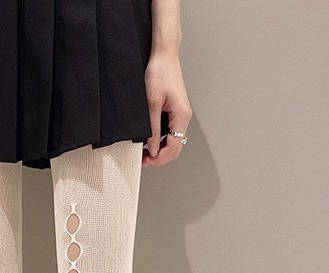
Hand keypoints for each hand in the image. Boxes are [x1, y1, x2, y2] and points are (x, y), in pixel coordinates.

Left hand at [143, 52, 191, 166]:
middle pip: (176, 147)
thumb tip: (152, 148)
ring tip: (144, 152)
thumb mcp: (151, 103)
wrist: (164, 55)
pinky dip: (161, 140)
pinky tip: (150, 141)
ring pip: (174, 141)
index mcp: (181, 116)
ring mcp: (181, 115)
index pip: (174, 147)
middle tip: (144, 159)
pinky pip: (171, 132)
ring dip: (160, 150)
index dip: (160, 158)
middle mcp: (184, 117)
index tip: (146, 160)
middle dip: (160, 157)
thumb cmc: (160, 72)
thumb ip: (152, 128)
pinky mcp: (176, 111)